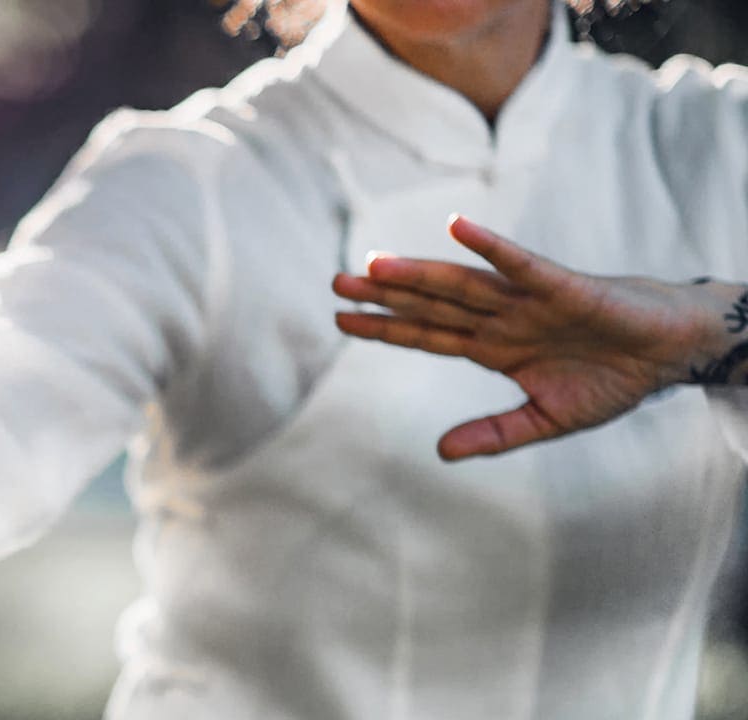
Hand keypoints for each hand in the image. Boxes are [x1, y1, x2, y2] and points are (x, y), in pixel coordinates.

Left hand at [331, 215, 729, 460]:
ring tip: (375, 264)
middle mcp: (500, 318)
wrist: (669, 354)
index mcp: (493, 346)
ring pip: (462, 283)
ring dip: (419, 273)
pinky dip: (491, 247)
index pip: (426, 334)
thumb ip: (494, 433)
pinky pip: (522, 264)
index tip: (341, 320)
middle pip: (432, 303)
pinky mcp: (564, 286)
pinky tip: (457, 228)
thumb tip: (441, 451)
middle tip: (337, 282)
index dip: (385, 327)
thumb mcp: (545, 419)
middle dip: (385, 294)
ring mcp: (527, 300)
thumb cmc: (610, 378)